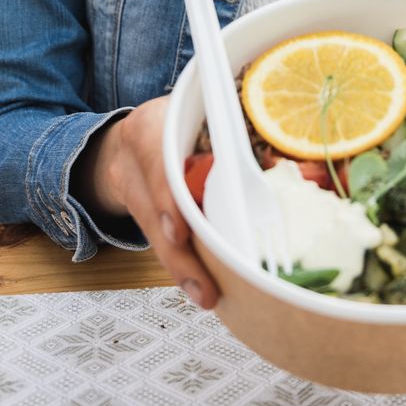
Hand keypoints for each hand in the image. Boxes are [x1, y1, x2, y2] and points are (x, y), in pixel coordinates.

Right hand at [86, 96, 218, 309]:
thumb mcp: (194, 112)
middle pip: (153, 211)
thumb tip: (278, 157)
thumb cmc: (174, 123)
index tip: (180, 232)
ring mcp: (129, 188)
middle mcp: (133, 160)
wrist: (126, 138)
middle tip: (204, 287)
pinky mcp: (135, 213)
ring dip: (182, 267)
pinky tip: (198, 283)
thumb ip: (222, 126)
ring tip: (206, 294)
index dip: (168, 198)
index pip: (158, 161)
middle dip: (179, 254)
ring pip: (153, 233)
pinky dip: (180, 262)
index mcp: (151, 126)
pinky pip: (156, 240)